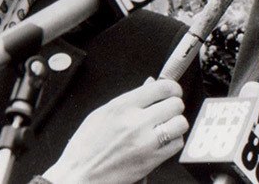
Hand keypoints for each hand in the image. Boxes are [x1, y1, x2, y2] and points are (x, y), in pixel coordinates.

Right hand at [41, 78, 188, 183]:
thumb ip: (129, 99)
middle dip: (174, 107)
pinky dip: (172, 142)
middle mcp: (135, 122)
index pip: (163, 87)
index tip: (172, 93)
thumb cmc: (85, 148)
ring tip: (165, 128)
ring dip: (175, 125)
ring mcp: (145, 142)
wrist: (78, 177)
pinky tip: (161, 143)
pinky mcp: (150, 160)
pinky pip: (176, 144)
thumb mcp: (101, 115)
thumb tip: (151, 84)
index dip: (173, 89)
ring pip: (180, 124)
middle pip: (176, 105)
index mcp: (122, 107)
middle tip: (166, 112)